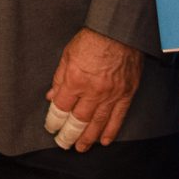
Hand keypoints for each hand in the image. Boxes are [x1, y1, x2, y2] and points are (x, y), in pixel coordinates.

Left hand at [44, 27, 141, 151]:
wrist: (119, 30)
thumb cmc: (92, 39)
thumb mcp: (67, 55)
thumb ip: (59, 79)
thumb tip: (52, 97)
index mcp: (75, 80)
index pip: (61, 108)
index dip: (54, 121)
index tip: (51, 128)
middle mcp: (93, 91)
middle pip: (78, 120)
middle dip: (69, 134)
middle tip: (63, 144)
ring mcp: (111, 94)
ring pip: (97, 123)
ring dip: (88, 138)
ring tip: (80, 147)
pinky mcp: (126, 94)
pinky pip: (118, 117)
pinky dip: (111, 131)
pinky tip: (104, 140)